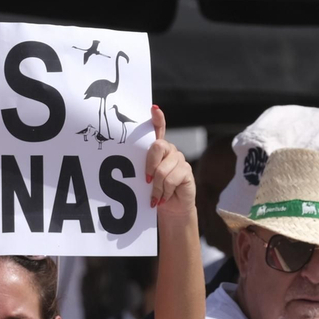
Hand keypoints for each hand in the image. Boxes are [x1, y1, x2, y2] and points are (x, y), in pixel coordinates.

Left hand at [143, 105, 194, 219]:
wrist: (171, 209)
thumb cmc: (154, 192)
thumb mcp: (145, 178)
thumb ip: (142, 167)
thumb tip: (132, 165)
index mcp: (157, 149)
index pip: (158, 129)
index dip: (157, 118)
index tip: (154, 109)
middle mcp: (170, 150)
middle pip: (157, 147)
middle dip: (149, 166)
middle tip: (146, 180)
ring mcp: (180, 159)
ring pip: (162, 170)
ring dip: (156, 187)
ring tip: (155, 196)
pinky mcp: (187, 171)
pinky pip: (171, 179)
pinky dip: (164, 192)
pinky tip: (163, 198)